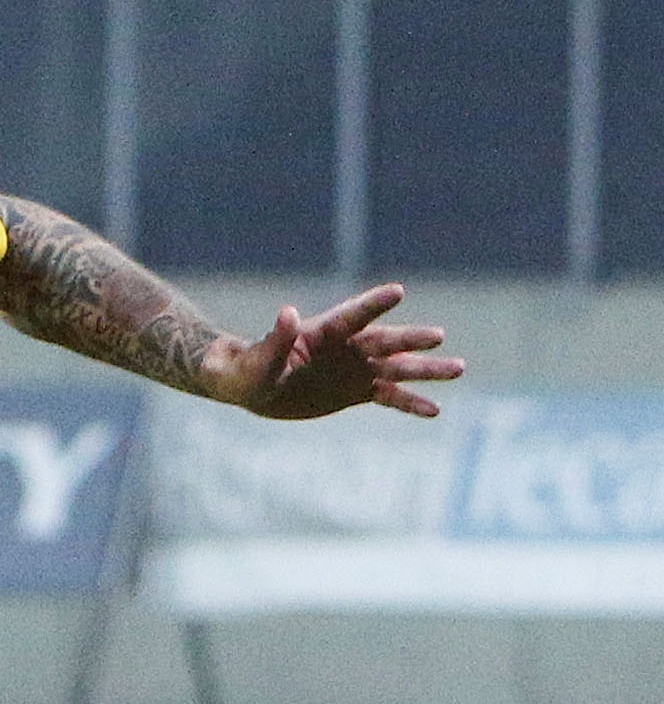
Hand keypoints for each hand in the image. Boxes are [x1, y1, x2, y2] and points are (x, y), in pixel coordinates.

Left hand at [202, 283, 465, 419]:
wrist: (251, 387)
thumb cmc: (244, 369)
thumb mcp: (255, 360)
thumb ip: (274, 339)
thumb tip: (288, 312)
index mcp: (320, 332)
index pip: (351, 316)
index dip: (372, 305)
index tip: (397, 291)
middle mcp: (345, 347)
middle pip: (382, 341)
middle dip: (408, 340)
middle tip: (438, 337)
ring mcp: (354, 368)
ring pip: (396, 367)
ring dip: (425, 369)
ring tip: (458, 369)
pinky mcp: (356, 391)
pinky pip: (389, 396)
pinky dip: (410, 403)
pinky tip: (434, 411)